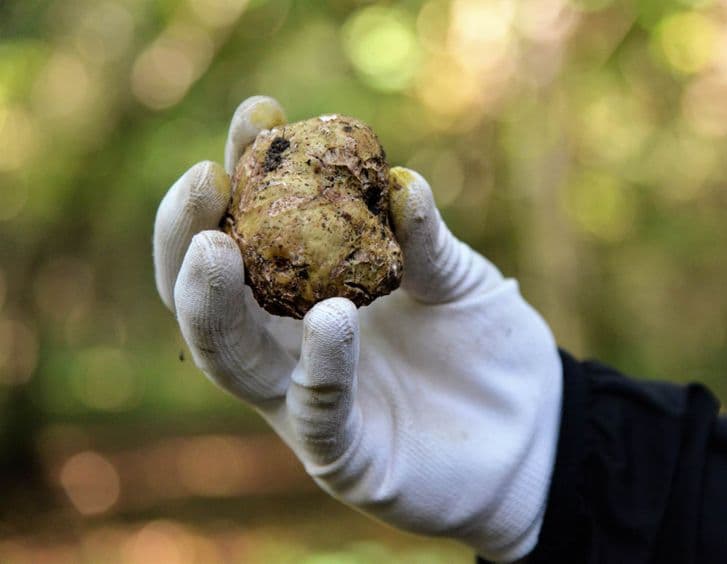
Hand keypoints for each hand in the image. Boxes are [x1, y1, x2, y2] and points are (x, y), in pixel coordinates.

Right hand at [153, 96, 561, 561]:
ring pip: (231, 360)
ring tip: (217, 247)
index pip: (248, 235)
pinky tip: (328, 318)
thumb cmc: (482, 342)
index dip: (244, 175)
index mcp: (302, 296)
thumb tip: (401, 181)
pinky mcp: (343, 457)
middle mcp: (286, 349)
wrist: (532, 424)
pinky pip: (317, 412)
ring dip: (215, 303)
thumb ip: (423, 238)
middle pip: (207, 296)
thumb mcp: (455, 276)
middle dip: (189, 234)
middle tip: (204, 180)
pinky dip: (319, 365)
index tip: (257, 117)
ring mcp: (305, 406)